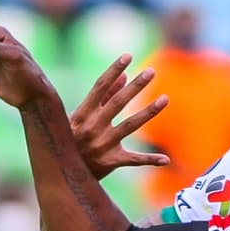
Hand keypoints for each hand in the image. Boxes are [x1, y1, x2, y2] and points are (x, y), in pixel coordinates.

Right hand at [70, 54, 169, 178]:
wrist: (64, 174)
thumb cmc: (74, 139)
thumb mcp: (82, 117)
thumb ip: (104, 97)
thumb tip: (124, 76)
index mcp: (82, 114)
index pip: (99, 87)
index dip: (114, 70)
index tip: (128, 56)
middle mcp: (92, 128)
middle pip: (118, 103)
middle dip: (135, 86)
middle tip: (151, 72)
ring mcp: (102, 145)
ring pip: (130, 125)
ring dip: (149, 111)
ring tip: (165, 99)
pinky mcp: (111, 162)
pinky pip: (134, 160)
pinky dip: (150, 160)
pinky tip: (166, 159)